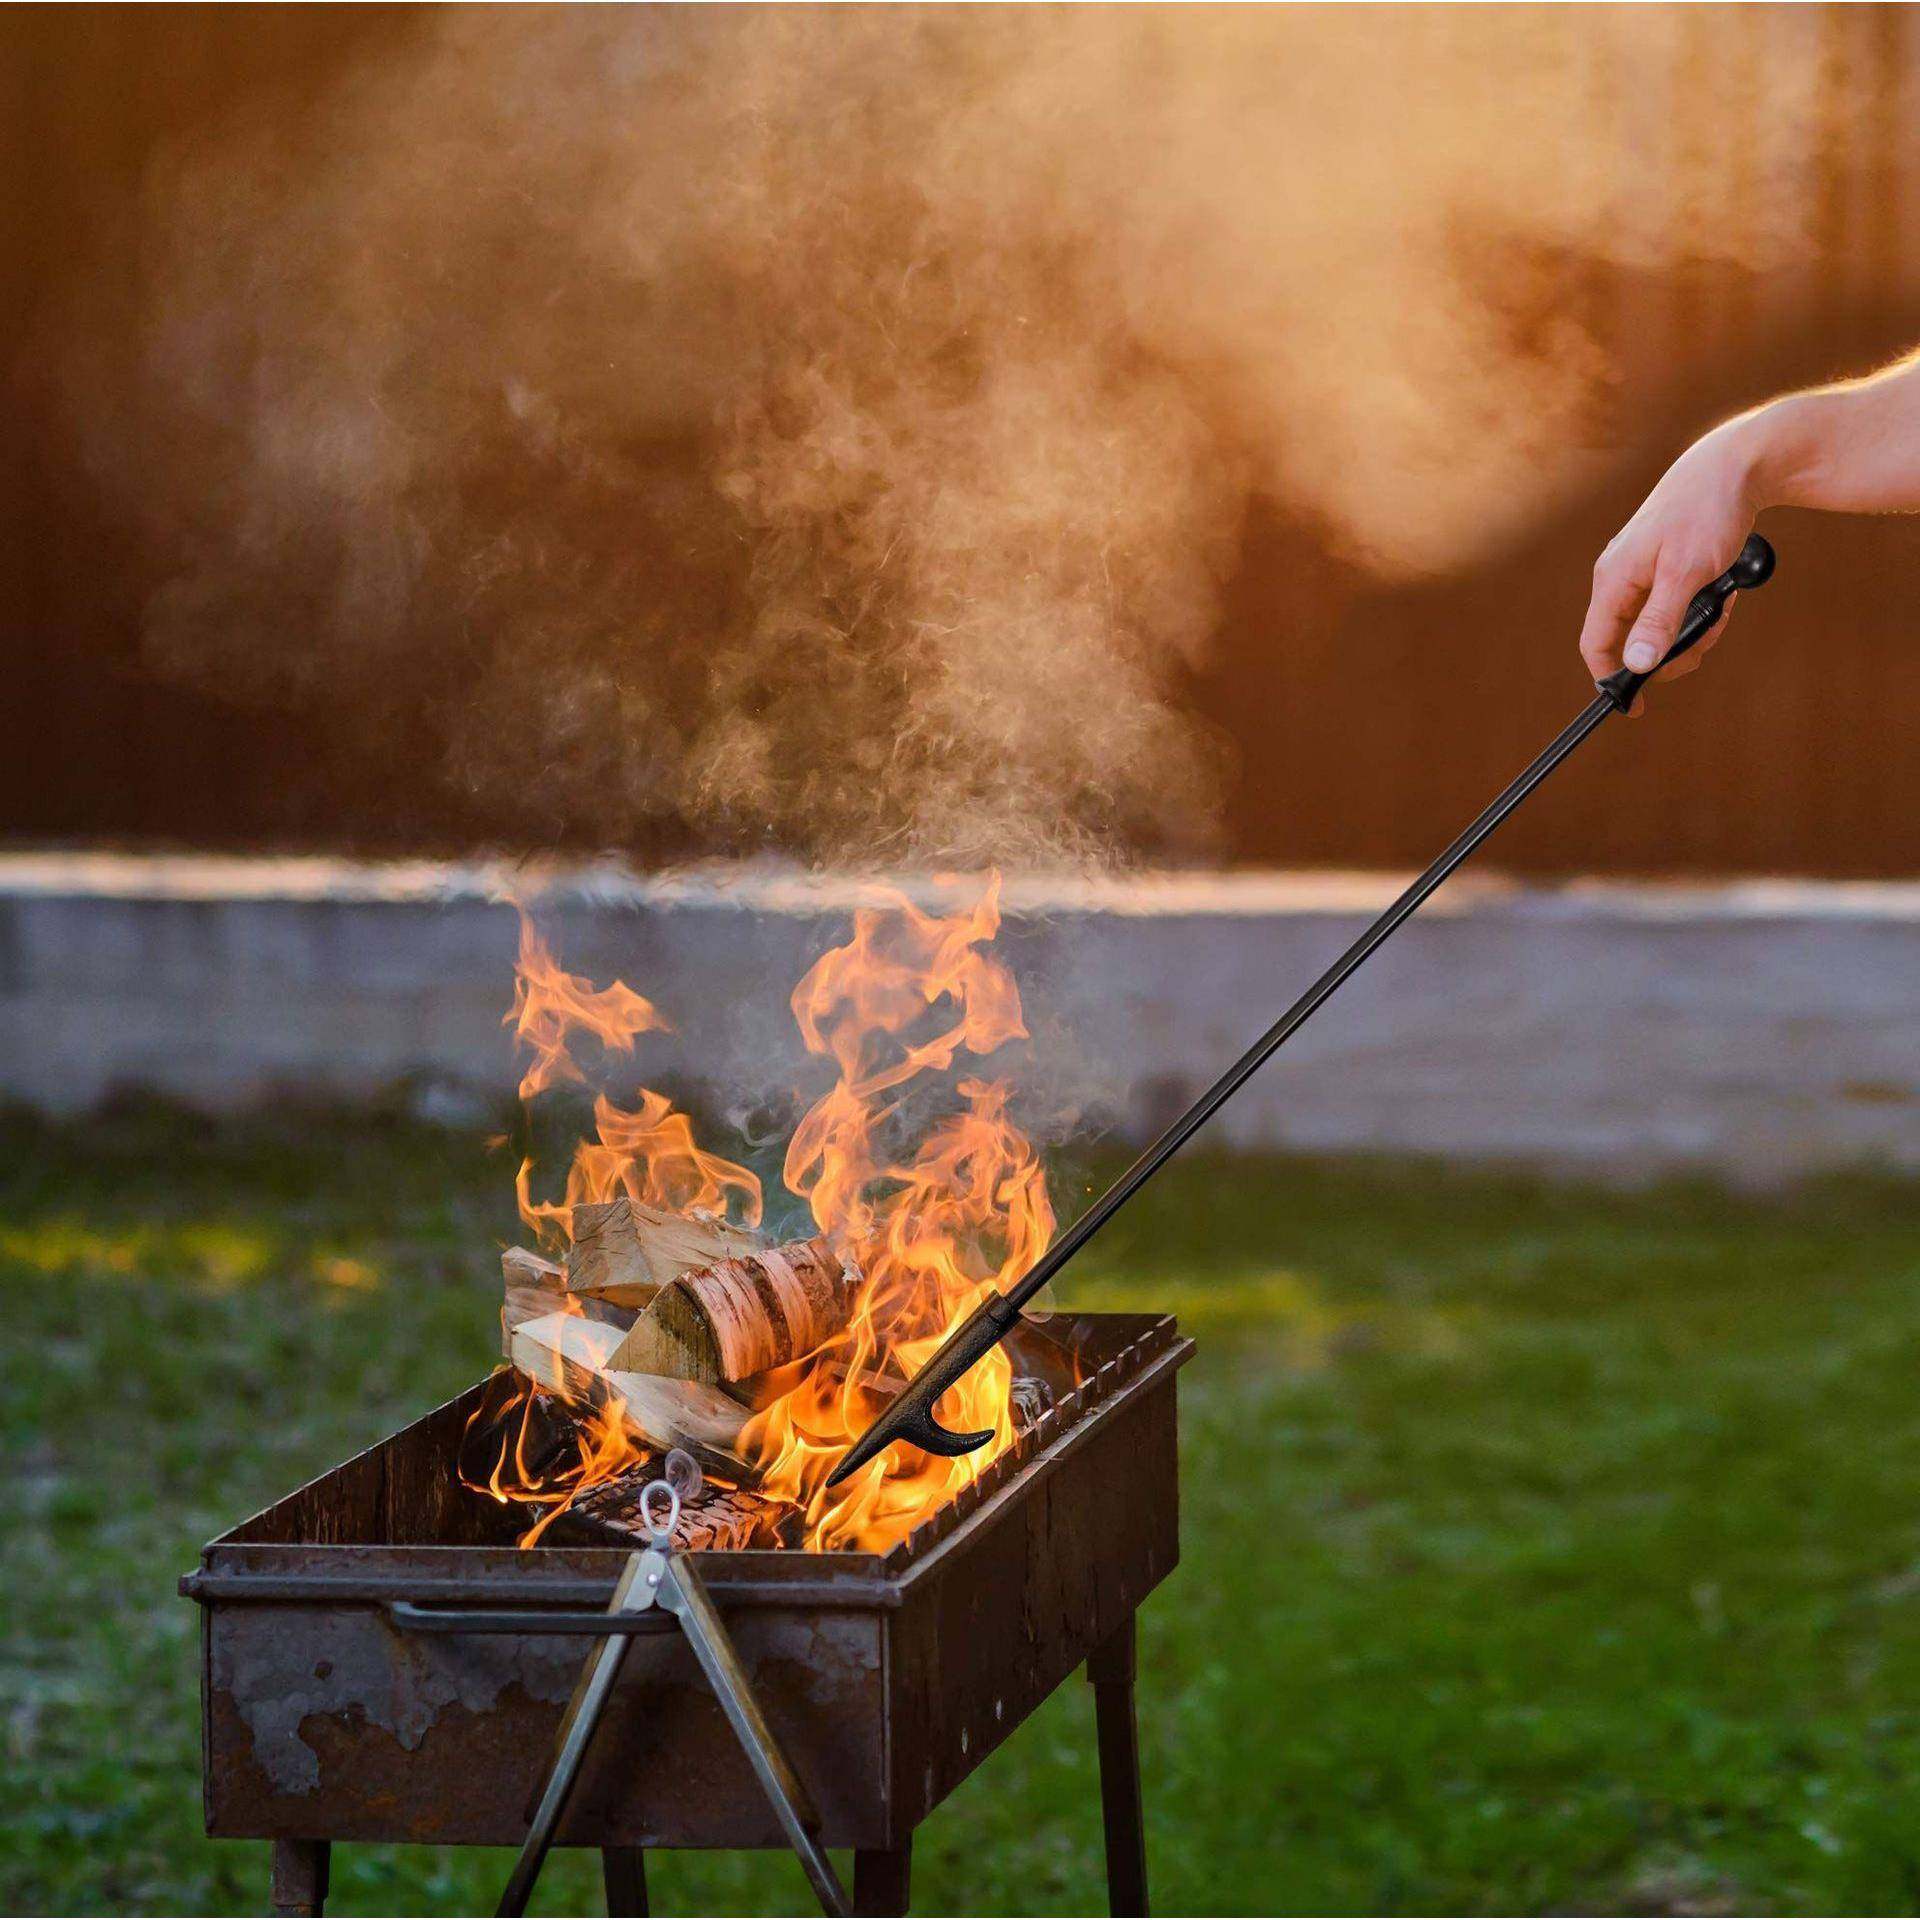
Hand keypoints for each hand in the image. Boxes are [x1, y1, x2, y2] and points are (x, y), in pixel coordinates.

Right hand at [1579, 420, 1758, 703]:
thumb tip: (1638, 665)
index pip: (1596, 644)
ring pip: (1658, 624)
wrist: (1734, 465)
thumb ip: (1660, 620)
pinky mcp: (1664, 566)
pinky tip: (1722, 592)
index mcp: (1614, 579)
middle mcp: (1620, 578)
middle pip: (1631, 640)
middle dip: (1671, 651)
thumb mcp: (1687, 572)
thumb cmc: (1707, 513)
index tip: (1637, 707)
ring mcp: (1642, 572)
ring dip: (1693, 629)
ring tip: (1722, 610)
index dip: (1612, 679)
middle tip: (1706, 644)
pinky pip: (1674, 605)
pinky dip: (1700, 609)